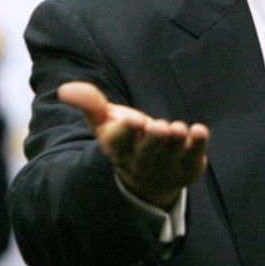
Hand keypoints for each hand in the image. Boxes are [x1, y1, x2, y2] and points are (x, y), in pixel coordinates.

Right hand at [58, 81, 209, 208]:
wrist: (148, 176)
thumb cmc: (126, 139)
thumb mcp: (105, 121)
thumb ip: (90, 103)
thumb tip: (65, 89)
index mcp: (117, 149)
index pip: (118, 143)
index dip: (125, 131)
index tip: (132, 119)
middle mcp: (140, 162)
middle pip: (145, 154)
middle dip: (152, 140)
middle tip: (159, 127)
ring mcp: (165, 169)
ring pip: (170, 157)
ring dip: (176, 143)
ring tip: (179, 128)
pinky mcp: (188, 169)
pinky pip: (194, 159)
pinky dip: (198, 146)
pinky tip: (200, 131)